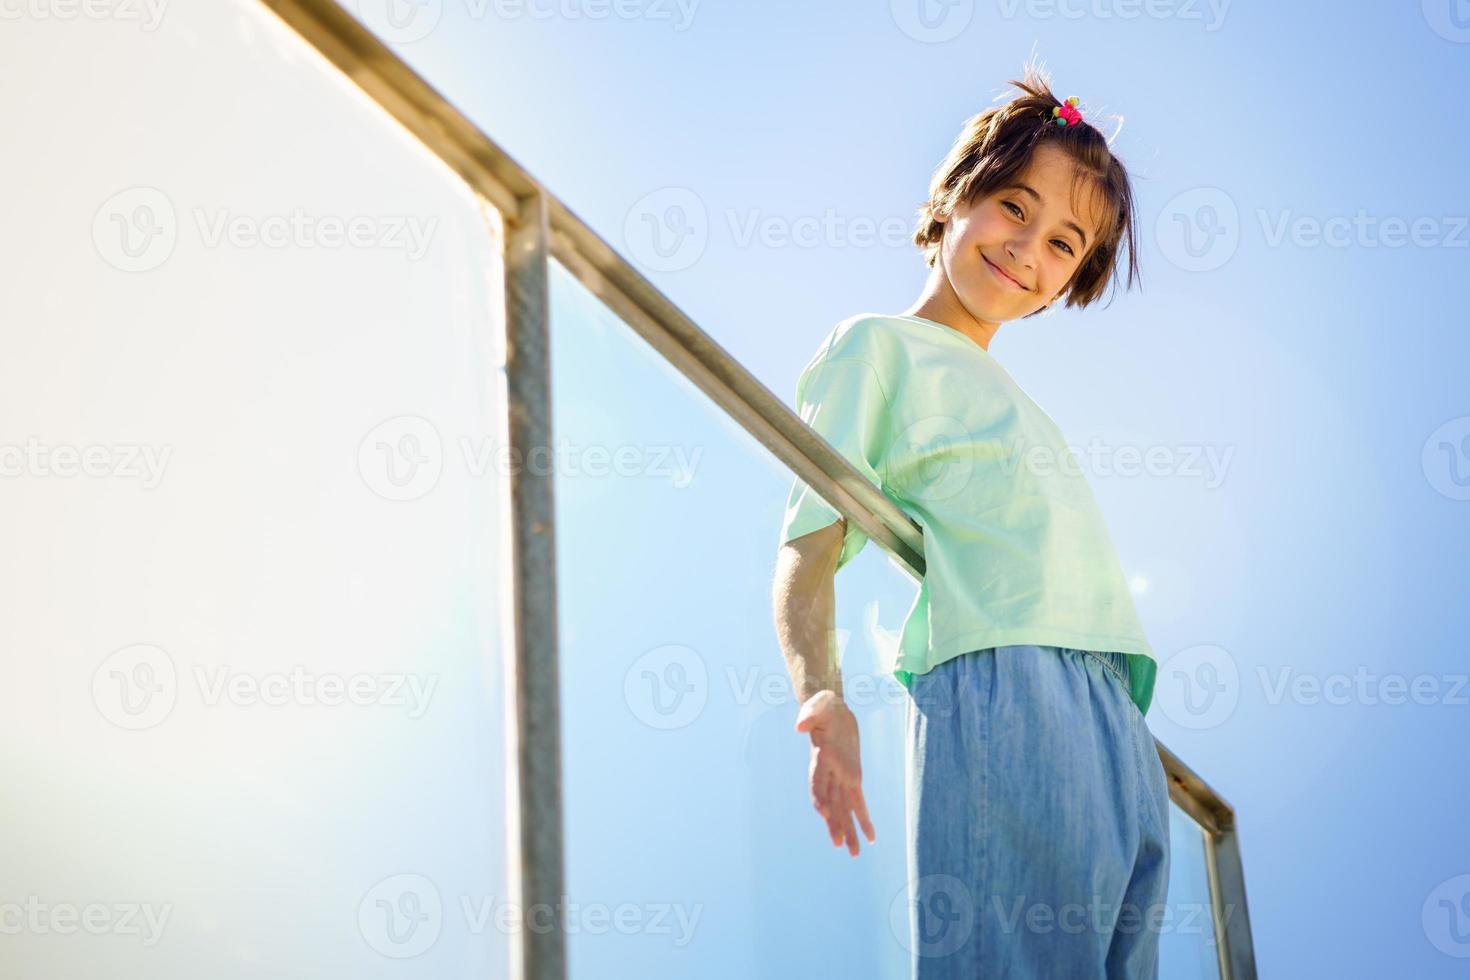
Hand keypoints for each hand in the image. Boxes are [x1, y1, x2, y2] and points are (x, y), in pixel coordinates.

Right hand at [794, 690, 876, 856]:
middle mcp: (829, 773)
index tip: (825, 814)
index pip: (818, 784)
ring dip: (848, 829)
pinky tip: (870, 837)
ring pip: (845, 808)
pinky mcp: (853, 776)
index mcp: (820, 759)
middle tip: (840, 845)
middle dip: (836, 824)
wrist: (831, 709)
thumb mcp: (817, 706)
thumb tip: (799, 726)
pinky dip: (864, 818)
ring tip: (853, 853)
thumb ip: (808, 714)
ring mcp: (840, 777)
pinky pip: (858, 802)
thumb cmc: (823, 707)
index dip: (821, 799)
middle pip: (832, 803)